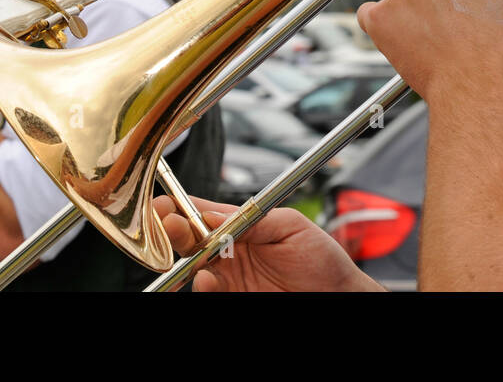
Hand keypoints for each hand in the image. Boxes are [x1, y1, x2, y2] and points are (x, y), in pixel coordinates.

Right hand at [154, 194, 382, 291]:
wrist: (337, 296)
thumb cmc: (321, 259)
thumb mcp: (290, 226)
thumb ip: (253, 219)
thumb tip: (215, 213)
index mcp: (239, 227)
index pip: (201, 214)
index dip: (179, 207)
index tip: (165, 204)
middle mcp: (228, 252)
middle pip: (188, 240)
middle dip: (173, 230)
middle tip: (168, 222)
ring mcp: (228, 279)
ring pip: (192, 269)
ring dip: (185, 260)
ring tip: (196, 257)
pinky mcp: (231, 298)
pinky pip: (207, 292)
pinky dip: (202, 286)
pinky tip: (207, 279)